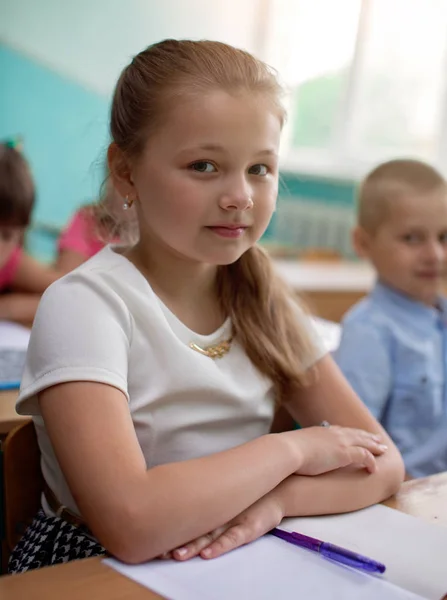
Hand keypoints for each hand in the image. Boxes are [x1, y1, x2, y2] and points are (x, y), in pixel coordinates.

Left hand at [158, 491, 283, 561]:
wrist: (276, 490)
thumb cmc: (248, 497)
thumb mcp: (225, 499)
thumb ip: (205, 504)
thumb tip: (180, 508)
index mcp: (210, 509)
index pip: (186, 522)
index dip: (168, 532)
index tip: (149, 542)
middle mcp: (218, 515)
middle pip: (192, 531)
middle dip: (175, 542)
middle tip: (157, 552)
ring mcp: (232, 520)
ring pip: (209, 536)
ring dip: (193, 546)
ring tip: (177, 556)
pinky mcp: (248, 527)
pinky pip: (232, 538)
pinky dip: (219, 546)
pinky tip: (207, 553)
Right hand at [282, 425, 386, 475]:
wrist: (286, 450)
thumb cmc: (285, 451)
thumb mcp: (293, 447)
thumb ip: (298, 448)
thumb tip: (292, 453)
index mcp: (321, 431)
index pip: (341, 430)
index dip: (352, 433)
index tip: (359, 435)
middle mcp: (333, 434)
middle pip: (356, 434)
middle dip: (368, 437)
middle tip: (379, 440)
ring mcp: (340, 442)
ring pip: (364, 442)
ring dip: (375, 446)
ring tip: (384, 450)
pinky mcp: (345, 454)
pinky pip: (364, 457)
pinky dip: (371, 462)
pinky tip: (374, 469)